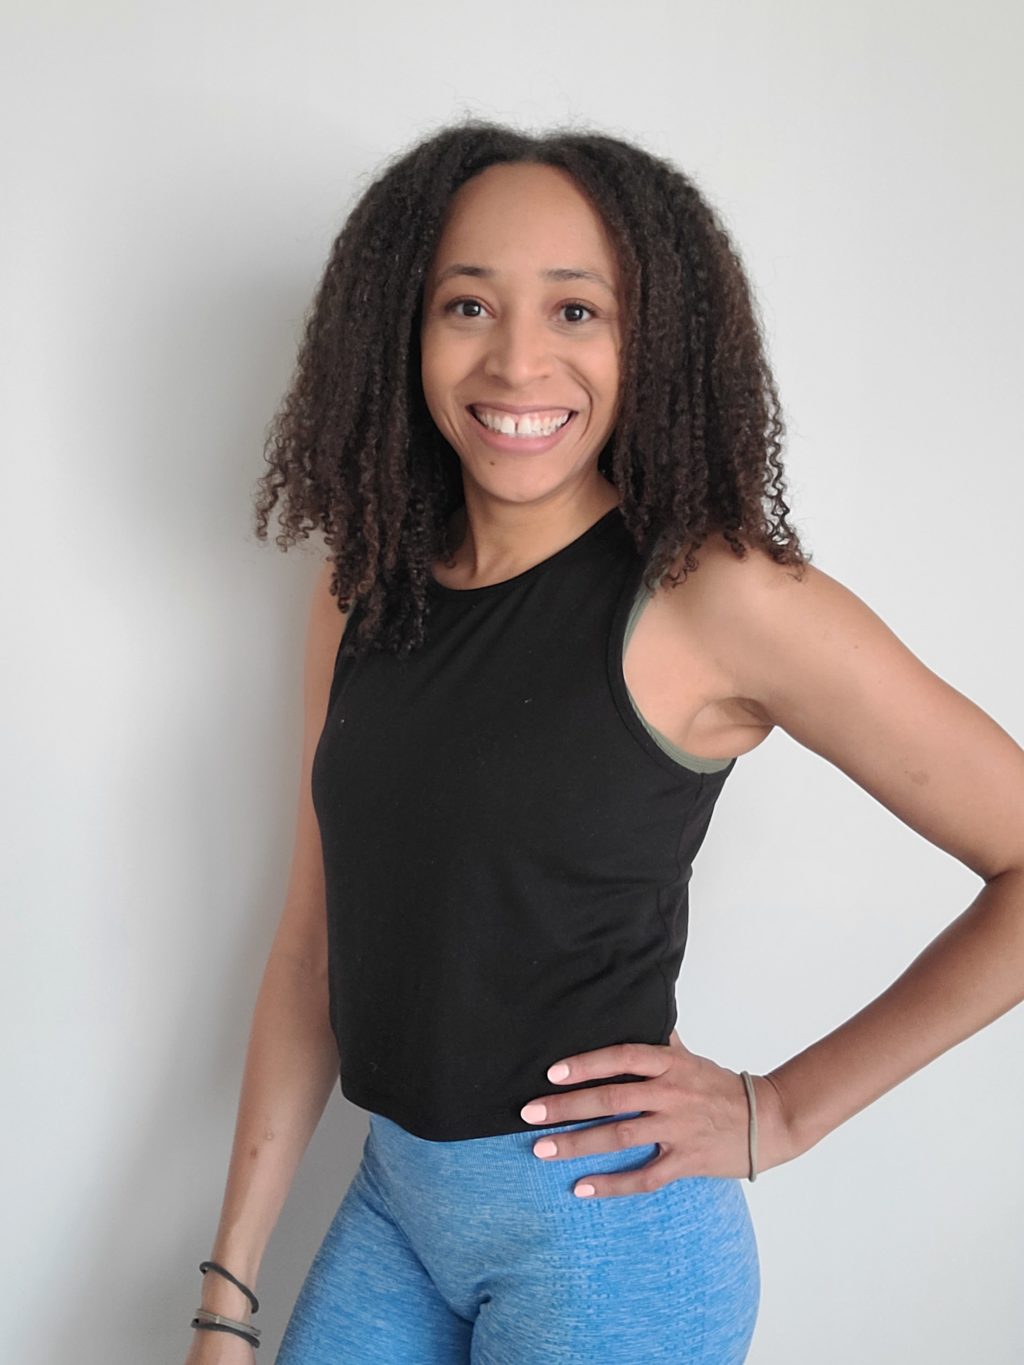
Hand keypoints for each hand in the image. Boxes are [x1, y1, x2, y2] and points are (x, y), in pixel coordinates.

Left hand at [520, 1029, 795, 1197]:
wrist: (768, 1120)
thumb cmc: (722, 1087)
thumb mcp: (691, 1057)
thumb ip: (660, 1042)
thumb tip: (636, 1011)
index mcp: (670, 1064)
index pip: (621, 1057)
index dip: (585, 1064)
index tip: (551, 1072)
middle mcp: (671, 1094)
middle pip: (612, 1099)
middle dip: (566, 1107)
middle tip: (529, 1113)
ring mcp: (678, 1129)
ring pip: (620, 1138)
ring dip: (577, 1144)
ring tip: (542, 1149)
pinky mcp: (686, 1161)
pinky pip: (644, 1177)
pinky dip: (611, 1185)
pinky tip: (581, 1187)